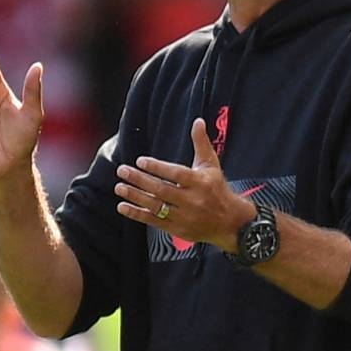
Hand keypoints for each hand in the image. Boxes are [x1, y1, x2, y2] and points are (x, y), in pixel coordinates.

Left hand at [114, 118, 255, 251]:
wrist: (231, 222)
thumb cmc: (217, 189)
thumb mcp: (211, 165)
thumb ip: (201, 143)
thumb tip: (198, 121)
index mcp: (200, 182)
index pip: (176, 174)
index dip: (157, 167)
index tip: (140, 161)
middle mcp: (192, 200)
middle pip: (162, 189)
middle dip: (140, 180)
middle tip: (122, 171)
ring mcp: (184, 216)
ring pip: (156, 206)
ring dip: (135, 196)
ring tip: (119, 187)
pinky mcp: (178, 229)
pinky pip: (154, 221)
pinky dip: (137, 214)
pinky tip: (123, 206)